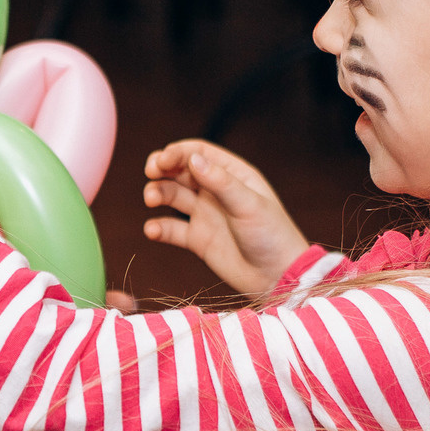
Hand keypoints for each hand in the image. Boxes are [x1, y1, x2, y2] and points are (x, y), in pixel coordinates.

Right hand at [142, 139, 309, 296]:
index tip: (162, 161)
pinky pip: (171, 229)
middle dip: (162, 168)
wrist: (278, 277)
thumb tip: (192, 159)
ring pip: (172, 196)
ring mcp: (205, 215)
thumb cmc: (272, 236)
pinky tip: (152, 230)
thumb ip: (220, 182)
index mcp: (232, 175)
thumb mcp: (248, 204)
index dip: (177, 152)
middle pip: (180, 171)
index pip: (198, 153)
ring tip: (151, 199)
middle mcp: (216, 191)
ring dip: (157, 193)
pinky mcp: (198, 240)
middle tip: (151, 172)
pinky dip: (159, 227)